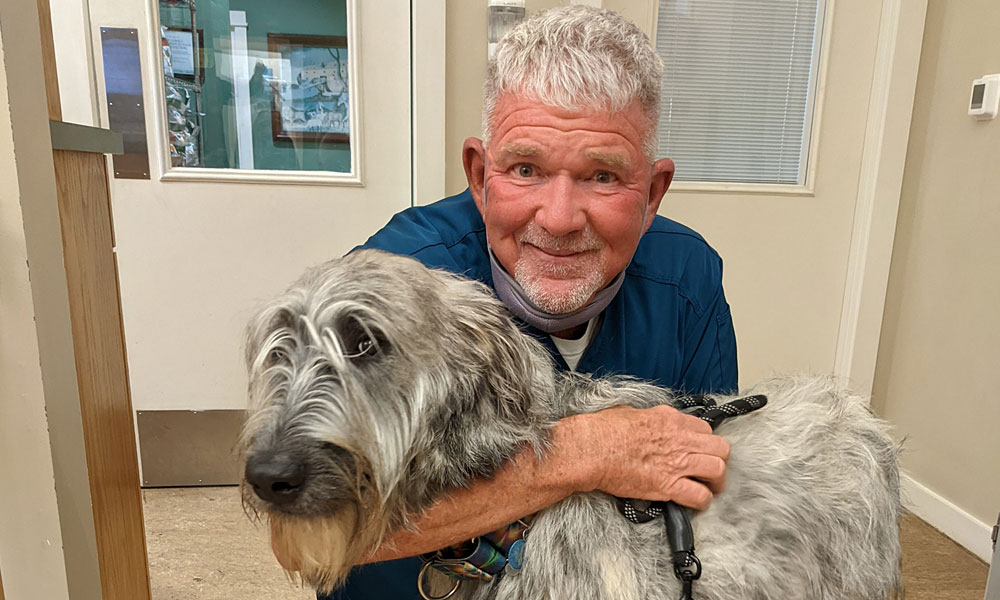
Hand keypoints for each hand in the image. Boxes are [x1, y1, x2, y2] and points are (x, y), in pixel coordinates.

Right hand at [572, 405, 730, 509]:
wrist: (590, 449)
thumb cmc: (602, 430)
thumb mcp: (630, 412)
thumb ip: (648, 418)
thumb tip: (648, 423)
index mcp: (670, 419)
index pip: (705, 429)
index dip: (705, 441)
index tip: (699, 449)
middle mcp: (679, 439)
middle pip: (720, 448)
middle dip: (719, 459)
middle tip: (711, 469)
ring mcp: (676, 463)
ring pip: (717, 470)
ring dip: (716, 481)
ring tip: (710, 487)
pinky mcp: (667, 485)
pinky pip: (699, 496)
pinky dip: (702, 501)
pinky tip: (696, 501)